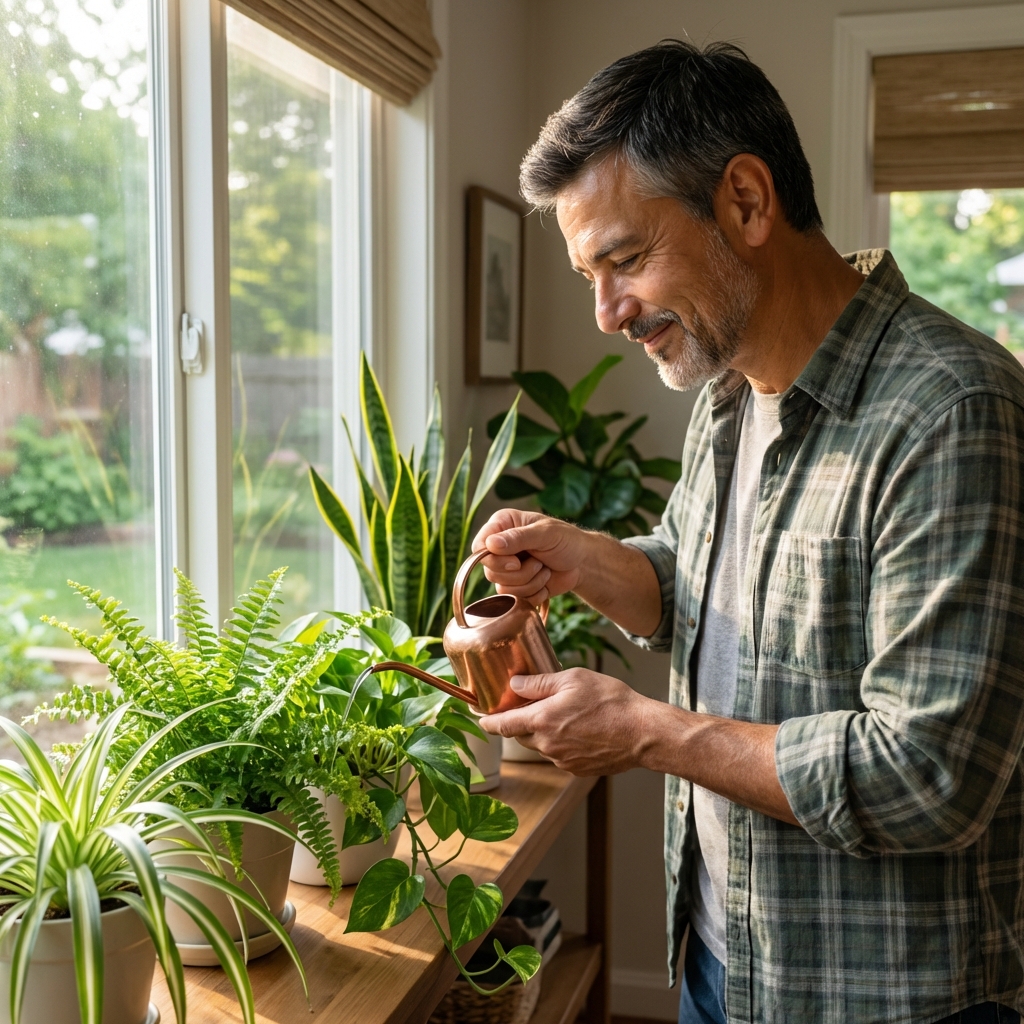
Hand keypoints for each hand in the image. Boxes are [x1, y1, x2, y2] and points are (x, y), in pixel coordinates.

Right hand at [471, 509, 591, 604]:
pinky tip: (545, 582)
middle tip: (539, 562)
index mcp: (502, 525)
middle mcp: (499, 547)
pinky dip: (534, 594)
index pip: (479, 546)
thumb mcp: (545, 534)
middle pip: (490, 571)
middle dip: (520, 572)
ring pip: (503, 588)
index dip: (494, 559)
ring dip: (530, 582)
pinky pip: (514, 600)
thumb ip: (518, 538)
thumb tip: (490, 544)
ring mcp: (506, 569)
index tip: (516, 561)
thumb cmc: (566, 540)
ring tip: (545, 569)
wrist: (582, 563)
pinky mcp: (515, 587)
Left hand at [479, 667, 649, 775]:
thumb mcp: (573, 679)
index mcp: (542, 721)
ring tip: (565, 715)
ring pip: (541, 746)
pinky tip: (580, 731)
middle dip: (520, 723)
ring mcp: (562, 760)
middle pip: (520, 736)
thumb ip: (539, 683)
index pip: (503, 725)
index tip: (481, 719)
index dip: (488, 722)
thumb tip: (515, 685)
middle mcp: (547, 745)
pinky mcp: (577, 770)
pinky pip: (559, 755)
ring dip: (544, 733)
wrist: (642, 733)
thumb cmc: (611, 701)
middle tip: (529, 707)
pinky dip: (562, 743)